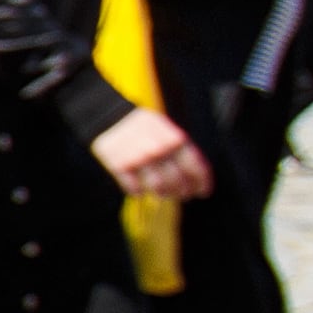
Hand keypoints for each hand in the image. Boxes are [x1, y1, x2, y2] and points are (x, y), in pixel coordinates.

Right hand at [92, 106, 211, 201]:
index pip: (196, 168)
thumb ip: (180, 149)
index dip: (202, 183)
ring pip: (158, 188)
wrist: (110, 117)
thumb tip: (193, 175)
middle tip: (182, 194)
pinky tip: (140, 189)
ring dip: (163, 194)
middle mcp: (159, 151)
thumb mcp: (167, 130)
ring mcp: (140, 160)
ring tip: (163, 193)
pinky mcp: (121, 167)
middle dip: (182, 191)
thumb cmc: (142, 125)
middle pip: (178, 182)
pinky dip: (139, 192)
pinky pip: (135, 188)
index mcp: (175, 139)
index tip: (202, 192)